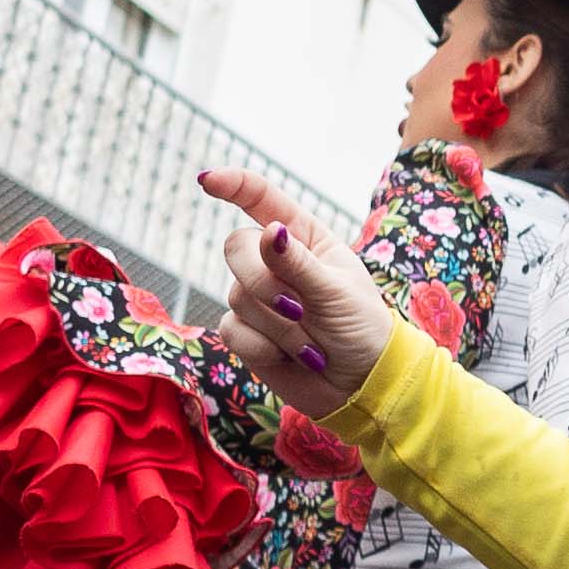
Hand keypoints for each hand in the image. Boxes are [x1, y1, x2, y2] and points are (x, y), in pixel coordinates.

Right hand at [202, 168, 399, 422]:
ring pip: (236, 296)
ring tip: (310, 343)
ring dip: (277, 325)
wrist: (360, 386)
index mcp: (303, 239)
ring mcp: (257, 298)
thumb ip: (297, 264)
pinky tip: (289, 357)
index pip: (261, 200)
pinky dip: (263, 347)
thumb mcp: (336, 292)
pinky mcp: (246, 332)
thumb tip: (268, 231)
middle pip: (235, 249)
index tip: (207, 181)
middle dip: (264, 283)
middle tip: (299, 309)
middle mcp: (275, 263)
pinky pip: (230, 329)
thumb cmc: (361, 331)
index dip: (233, 186)